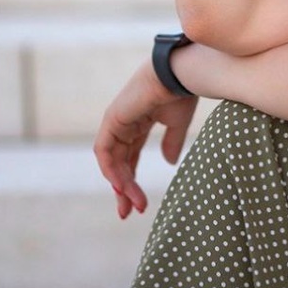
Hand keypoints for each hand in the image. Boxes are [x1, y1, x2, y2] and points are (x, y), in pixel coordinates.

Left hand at [94, 60, 197, 218]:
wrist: (180, 74)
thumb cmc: (181, 92)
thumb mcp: (177, 124)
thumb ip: (171, 143)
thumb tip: (169, 163)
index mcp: (140, 122)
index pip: (131, 156)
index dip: (133, 180)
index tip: (141, 205)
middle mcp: (125, 123)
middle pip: (120, 163)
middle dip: (124, 189)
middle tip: (129, 213)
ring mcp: (116, 121)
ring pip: (112, 161)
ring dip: (121, 185)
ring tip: (133, 205)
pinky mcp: (112, 120)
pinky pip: (106, 151)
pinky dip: (112, 170)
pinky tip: (122, 187)